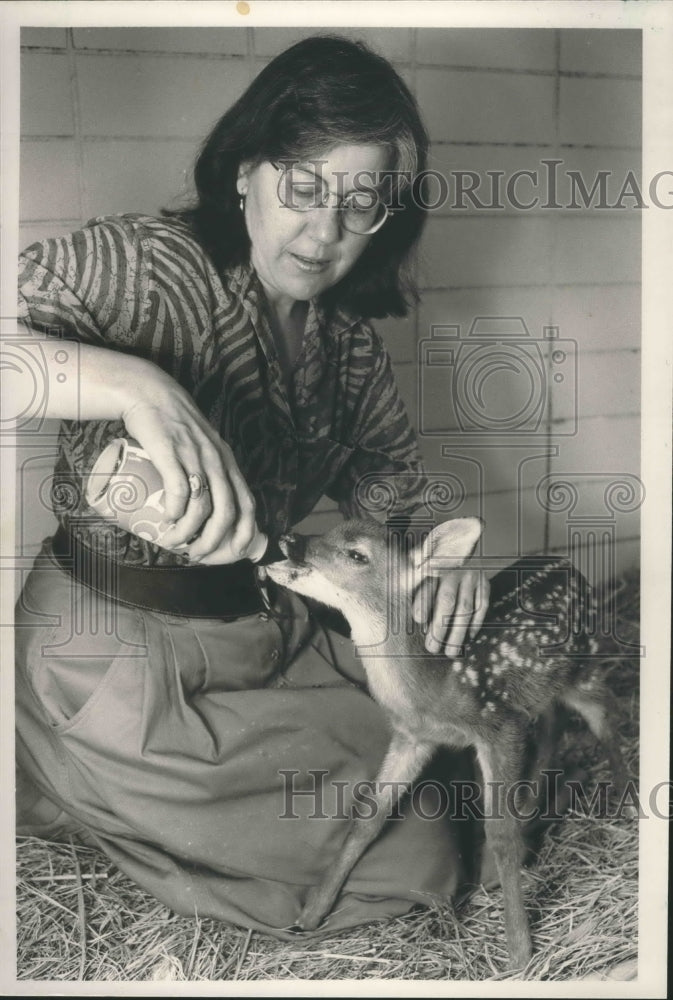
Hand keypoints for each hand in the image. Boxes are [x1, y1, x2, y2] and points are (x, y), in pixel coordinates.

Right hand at [119, 360, 257, 563]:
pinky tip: (169, 519)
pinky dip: (176, 510)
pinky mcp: (170, 452)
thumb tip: (201, 511)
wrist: (149, 393)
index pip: (247, 502)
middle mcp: (216, 460)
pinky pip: (179, 488)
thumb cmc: (173, 426)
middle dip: (214, 542)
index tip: (235, 552)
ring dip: (190, 532)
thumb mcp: (201, 447)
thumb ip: (207, 470)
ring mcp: (194, 456)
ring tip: (174, 542)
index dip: (245, 532)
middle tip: (197, 555)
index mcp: (226, 462)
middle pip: (226, 511)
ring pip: (202, 505)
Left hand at [412, 566, 489, 656]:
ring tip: (450, 652)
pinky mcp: (484, 583)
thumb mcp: (418, 567)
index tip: (418, 620)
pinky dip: (476, 623)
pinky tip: (469, 637)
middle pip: (447, 601)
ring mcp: (471, 577)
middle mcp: (453, 571)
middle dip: (439, 628)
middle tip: (432, 648)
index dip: (422, 604)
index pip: (427, 587)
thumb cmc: (433, 565)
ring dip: (458, 633)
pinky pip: (482, 606)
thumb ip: (412, 584)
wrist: (460, 544)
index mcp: (433, 566)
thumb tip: (409, 613)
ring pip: (465, 609)